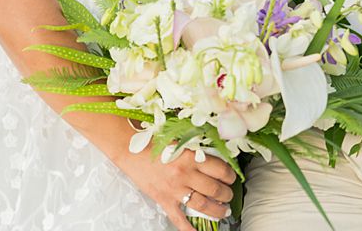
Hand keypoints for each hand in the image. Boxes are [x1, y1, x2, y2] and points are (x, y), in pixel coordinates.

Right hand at [118, 145, 235, 230]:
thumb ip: (197, 150)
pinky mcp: (164, 200)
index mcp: (191, 156)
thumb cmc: (154, 141)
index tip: (231, 177)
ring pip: (204, 205)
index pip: (220, 170)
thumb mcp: (180, 141)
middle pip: (215, 189)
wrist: (130, 149)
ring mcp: (175, 190)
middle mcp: (185, 174)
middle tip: (229, 194)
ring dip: (217, 210)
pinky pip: (179, 219)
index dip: (230, 175)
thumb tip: (215, 157)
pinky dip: (190, 229)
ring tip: (223, 211)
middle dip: (226, 194)